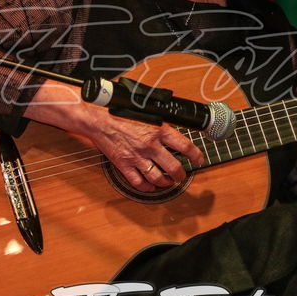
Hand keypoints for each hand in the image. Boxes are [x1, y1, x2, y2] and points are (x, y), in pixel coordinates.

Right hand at [86, 112, 203, 191]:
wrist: (97, 117)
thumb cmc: (119, 109)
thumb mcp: (146, 108)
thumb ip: (160, 116)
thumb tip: (172, 118)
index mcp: (158, 129)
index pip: (185, 146)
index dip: (196, 155)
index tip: (198, 159)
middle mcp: (150, 145)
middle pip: (174, 168)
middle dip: (181, 175)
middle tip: (182, 176)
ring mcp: (137, 157)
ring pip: (158, 178)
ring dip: (166, 183)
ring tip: (168, 182)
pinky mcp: (124, 165)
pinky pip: (138, 182)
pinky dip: (147, 187)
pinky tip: (150, 186)